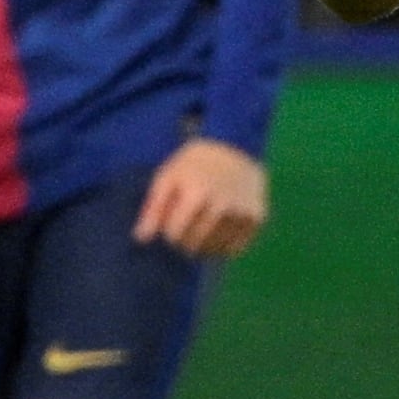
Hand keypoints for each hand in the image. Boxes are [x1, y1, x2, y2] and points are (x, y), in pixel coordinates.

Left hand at [135, 138, 268, 260]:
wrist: (237, 148)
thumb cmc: (194, 164)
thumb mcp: (168, 177)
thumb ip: (153, 208)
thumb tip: (141, 239)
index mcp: (197, 194)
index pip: (174, 236)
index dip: (169, 231)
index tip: (172, 220)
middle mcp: (223, 206)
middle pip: (193, 246)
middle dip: (184, 240)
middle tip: (187, 224)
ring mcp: (243, 214)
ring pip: (213, 251)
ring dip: (203, 245)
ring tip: (203, 224)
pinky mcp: (258, 219)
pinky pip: (234, 249)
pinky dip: (224, 245)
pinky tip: (220, 227)